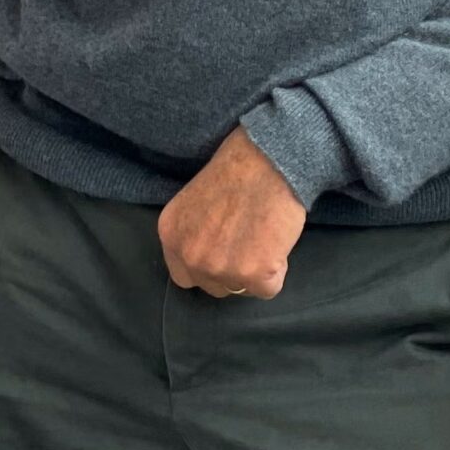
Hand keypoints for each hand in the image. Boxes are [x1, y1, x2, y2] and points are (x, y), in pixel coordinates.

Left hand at [158, 125, 306, 298]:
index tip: (226, 252)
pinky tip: (277, 242)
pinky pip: (268, 289)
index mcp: (171, 236)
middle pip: (214, 287)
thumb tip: (211, 253)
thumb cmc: (239, 169)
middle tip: (250, 242)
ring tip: (265, 237)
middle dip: (233, 271)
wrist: (269, 159)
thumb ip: (194, 233)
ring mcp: (220, 268)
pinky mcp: (253, 274)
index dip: (209, 267)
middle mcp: (190, 257)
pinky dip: (277, 270)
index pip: (185, 276)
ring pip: (241, 288)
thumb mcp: (194, 201)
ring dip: (256, 271)